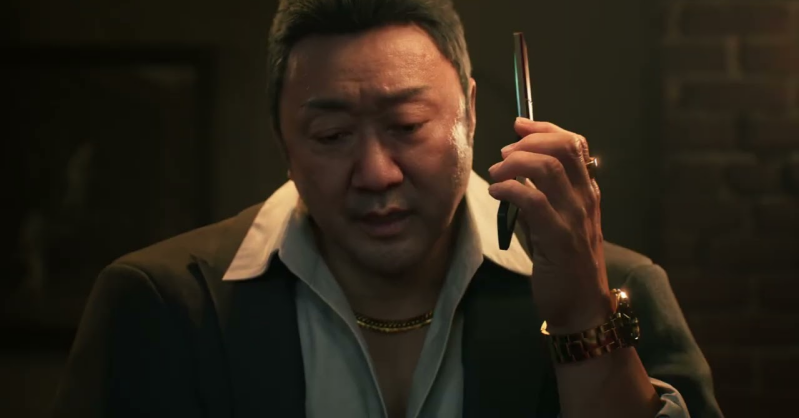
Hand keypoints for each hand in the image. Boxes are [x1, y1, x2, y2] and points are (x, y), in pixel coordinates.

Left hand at [488, 118, 614, 333]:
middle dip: (527, 142)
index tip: (519, 124)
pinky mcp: (559, 238)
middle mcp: (585, 199)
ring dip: (515, 163)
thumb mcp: (555, 222)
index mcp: (587, 192)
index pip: (574, 144)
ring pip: (548, 168)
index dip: (544, 127)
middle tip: (503, 154)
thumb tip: (513, 172)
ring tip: (496, 174)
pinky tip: (496, 192)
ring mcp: (575, 217)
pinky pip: (534, 200)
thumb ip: (541, 196)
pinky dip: (510, 189)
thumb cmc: (564, 265)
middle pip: (562, 148)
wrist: (581, 306)